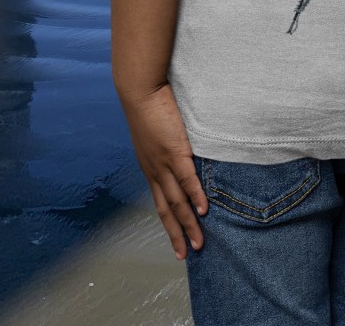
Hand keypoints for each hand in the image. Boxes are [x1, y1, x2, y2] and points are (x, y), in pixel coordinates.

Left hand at [118, 81, 208, 259]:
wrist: (140, 91)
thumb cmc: (150, 107)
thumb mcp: (155, 134)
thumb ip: (166, 147)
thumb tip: (178, 153)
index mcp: (149, 168)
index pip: (160, 202)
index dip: (169, 224)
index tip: (176, 242)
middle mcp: (154, 171)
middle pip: (167, 210)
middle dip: (177, 234)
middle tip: (186, 254)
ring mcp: (164, 163)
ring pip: (178, 201)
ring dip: (189, 224)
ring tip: (199, 242)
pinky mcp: (175, 151)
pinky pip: (188, 179)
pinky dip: (196, 196)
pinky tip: (204, 210)